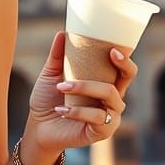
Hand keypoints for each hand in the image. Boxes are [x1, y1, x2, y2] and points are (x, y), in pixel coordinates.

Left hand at [25, 31, 138, 151]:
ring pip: (109, 94)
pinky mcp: (102, 132)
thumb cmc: (48, 99)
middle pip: (125, 78)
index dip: (125, 58)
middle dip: (119, 65)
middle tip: (108, 54)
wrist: (38, 127)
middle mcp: (112, 99)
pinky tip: (60, 109)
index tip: (113, 48)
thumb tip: (62, 33)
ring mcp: (109, 116)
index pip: (123, 69)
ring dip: (84, 87)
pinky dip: (77, 111)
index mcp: (104, 83)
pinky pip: (96, 117)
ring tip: (61, 87)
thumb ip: (57, 56)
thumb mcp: (51, 75)